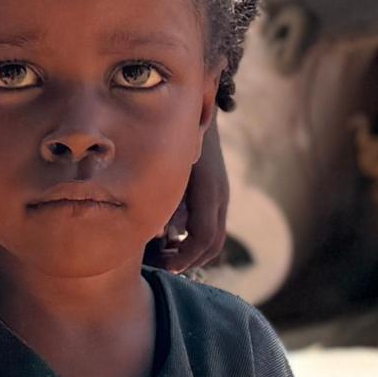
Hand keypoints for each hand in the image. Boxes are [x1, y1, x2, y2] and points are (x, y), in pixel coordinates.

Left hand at [155, 132, 230, 277]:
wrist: (199, 110)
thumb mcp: (166, 167)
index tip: (165, 266)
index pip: (204, 238)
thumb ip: (164, 200)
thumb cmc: (174, 137)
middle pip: (213, 243)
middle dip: (190, 260)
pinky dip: (195, 239)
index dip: (185, 257)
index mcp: (208, 192)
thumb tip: (157, 234)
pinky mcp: (216, 193)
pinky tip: (172, 238)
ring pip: (215, 236)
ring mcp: (220, 195)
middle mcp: (219, 196)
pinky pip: (211, 225)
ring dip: (193, 252)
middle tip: (164, 266)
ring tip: (166, 255)